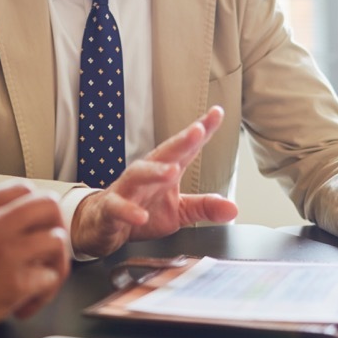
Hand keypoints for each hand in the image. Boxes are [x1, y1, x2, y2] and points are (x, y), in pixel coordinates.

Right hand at [0, 181, 68, 337]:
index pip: (21, 190)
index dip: (32, 210)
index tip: (30, 228)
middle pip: (47, 205)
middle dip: (52, 228)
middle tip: (43, 252)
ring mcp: (5, 251)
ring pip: (56, 241)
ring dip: (51, 264)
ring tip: (36, 284)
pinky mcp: (13, 284)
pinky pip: (49, 279)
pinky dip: (42, 294)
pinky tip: (23, 306)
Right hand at [70, 106, 237, 256]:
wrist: (103, 224)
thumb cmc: (142, 209)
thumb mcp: (179, 211)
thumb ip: (205, 207)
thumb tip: (234, 208)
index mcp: (166, 170)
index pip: (187, 148)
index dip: (202, 129)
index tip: (217, 113)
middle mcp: (147, 174)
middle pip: (164, 153)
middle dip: (181, 140)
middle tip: (198, 130)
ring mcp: (127, 189)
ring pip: (139, 174)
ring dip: (155, 171)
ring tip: (172, 172)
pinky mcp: (111, 208)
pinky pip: (118, 207)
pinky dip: (129, 210)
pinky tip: (141, 216)